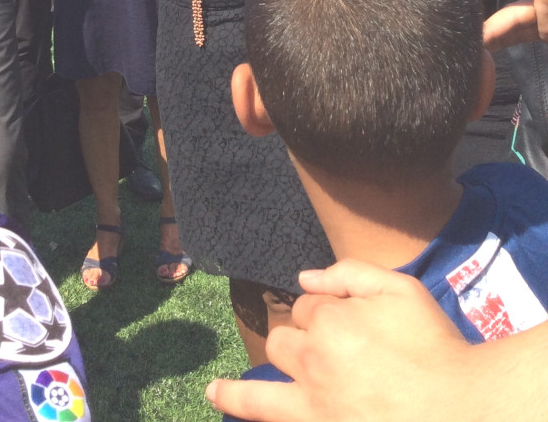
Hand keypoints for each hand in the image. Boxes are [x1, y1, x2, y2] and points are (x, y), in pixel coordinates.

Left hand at [206, 260, 478, 421]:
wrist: (466, 411)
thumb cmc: (436, 348)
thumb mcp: (401, 290)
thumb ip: (351, 274)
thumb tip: (305, 278)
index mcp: (330, 319)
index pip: (306, 307)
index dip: (323, 314)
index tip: (347, 327)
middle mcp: (312, 360)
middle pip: (283, 342)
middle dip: (295, 343)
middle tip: (324, 359)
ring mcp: (313, 404)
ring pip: (263, 389)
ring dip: (246, 386)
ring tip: (216, 391)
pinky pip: (266, 416)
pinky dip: (238, 406)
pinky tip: (216, 400)